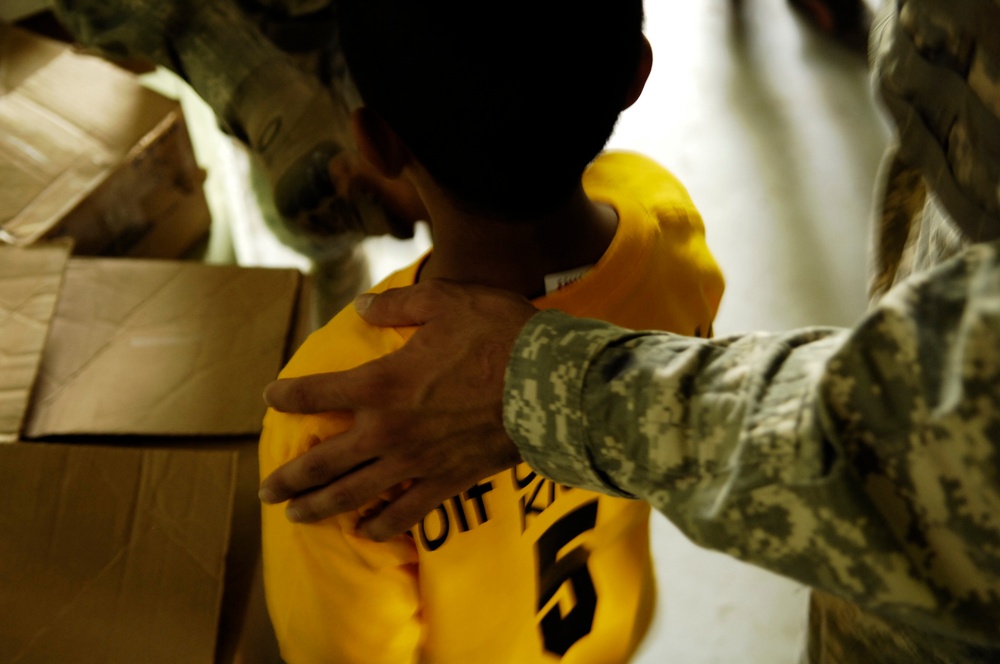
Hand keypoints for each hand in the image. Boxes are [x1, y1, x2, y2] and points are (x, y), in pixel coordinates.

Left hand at [259, 280, 538, 539]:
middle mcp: (388, 430)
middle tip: (267, 491)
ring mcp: (416, 462)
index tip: (270, 399)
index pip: (317, 393)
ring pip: (354, 494)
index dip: (287, 396)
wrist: (551, 385)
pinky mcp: (447, 482)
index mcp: (381, 383)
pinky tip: (366, 533)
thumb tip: (362, 306)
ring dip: (319, 507)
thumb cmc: (499, 336)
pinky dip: (382, 526)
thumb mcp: (446, 301)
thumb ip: (397, 304)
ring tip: (295, 517)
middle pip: (324, 461)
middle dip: (290, 478)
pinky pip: (406, 512)